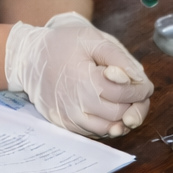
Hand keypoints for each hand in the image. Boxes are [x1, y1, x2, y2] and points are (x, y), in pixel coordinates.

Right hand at [5, 12, 153, 136]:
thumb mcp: (91, 39)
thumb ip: (118, 58)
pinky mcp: (65, 125)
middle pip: (119, 115)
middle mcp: (76, 105)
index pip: (124, 95)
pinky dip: (106, 123)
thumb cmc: (62, 45)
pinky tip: (107, 108)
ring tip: (123, 102)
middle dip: (135, 105)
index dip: (140, 90)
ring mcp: (69, 118)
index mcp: (85, 81)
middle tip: (137, 93)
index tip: (144, 84)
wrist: (28, 58)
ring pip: (109, 129)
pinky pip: (94, 132)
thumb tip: (139, 79)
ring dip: (122, 118)